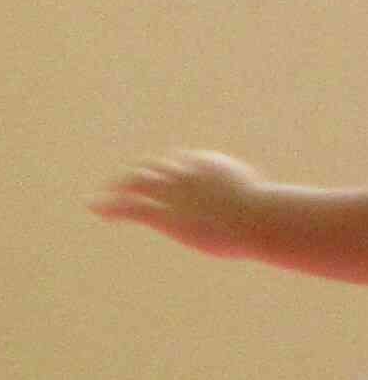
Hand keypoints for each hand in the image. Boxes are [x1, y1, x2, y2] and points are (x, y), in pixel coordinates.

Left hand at [94, 147, 272, 258]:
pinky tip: (95, 207)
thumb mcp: (270, 208)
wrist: (259, 218)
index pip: (184, 161)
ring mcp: (176, 192)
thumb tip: (285, 217)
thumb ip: (265, 207)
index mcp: (212, 165)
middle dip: (137, 175)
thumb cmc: (272, 217)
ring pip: (136, 183)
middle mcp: (189, 173)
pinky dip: (110, 205)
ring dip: (116, 190)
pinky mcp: (165, 214)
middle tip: (122, 184)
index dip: (171, 169)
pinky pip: (131, 206)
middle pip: (154, 166)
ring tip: (99, 200)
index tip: (163, 177)